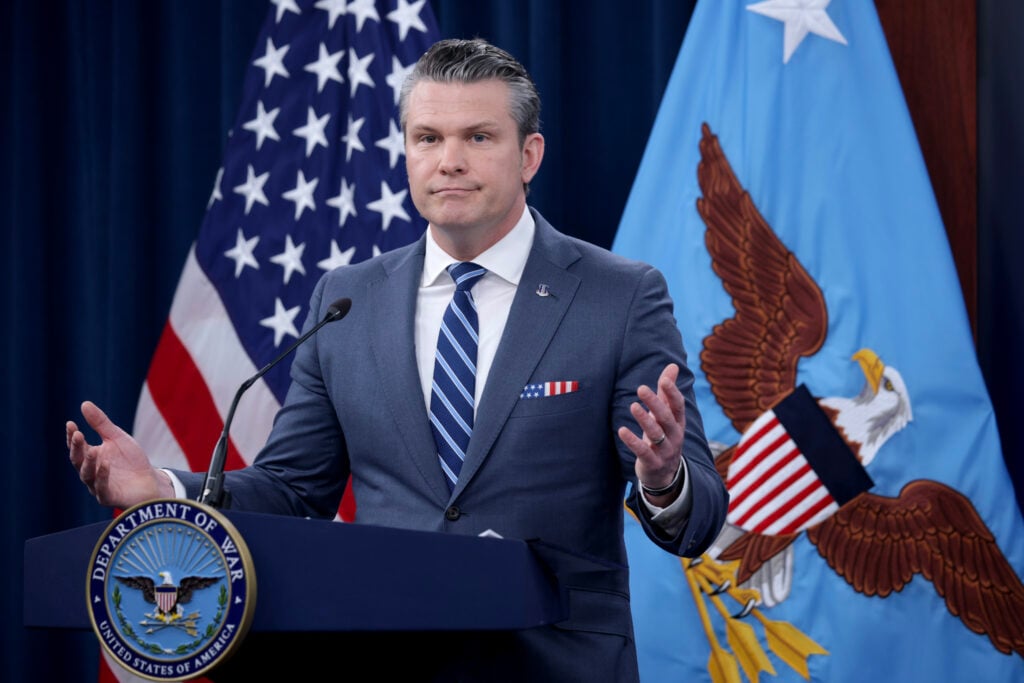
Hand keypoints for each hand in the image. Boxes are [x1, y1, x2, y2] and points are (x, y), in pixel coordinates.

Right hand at [66, 401, 173, 507]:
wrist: (150, 481)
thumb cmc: (131, 460)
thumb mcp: (117, 438)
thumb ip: (101, 424)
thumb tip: (84, 404)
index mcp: (91, 456)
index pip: (77, 446)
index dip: (72, 436)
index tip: (71, 424)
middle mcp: (90, 471)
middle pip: (78, 460)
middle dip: (77, 448)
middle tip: (78, 435)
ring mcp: (97, 485)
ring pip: (87, 475)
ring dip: (88, 463)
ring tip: (92, 451)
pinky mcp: (108, 497)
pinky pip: (102, 487)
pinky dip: (102, 476)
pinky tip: (105, 464)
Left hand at [618, 363, 685, 503]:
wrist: (665, 474)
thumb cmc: (664, 437)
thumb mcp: (667, 416)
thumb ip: (667, 392)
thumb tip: (673, 366)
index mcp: (678, 422)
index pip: (678, 406)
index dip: (672, 393)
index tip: (664, 380)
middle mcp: (674, 435)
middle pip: (666, 417)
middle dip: (655, 403)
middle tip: (641, 388)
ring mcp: (665, 451)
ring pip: (656, 434)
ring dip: (645, 419)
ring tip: (633, 406)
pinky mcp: (653, 463)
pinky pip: (643, 452)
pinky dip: (632, 441)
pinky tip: (622, 430)